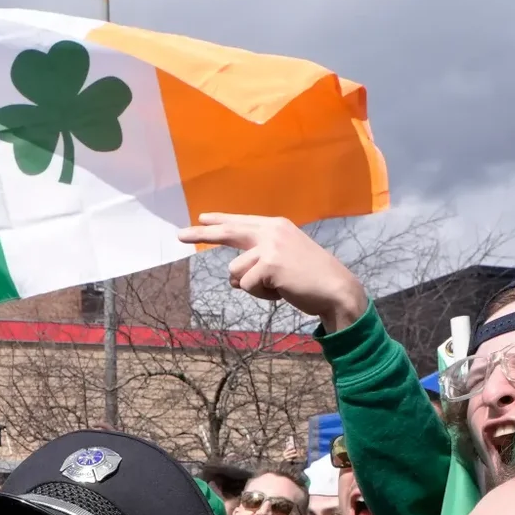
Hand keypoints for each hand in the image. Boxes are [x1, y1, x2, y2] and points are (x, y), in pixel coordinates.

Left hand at [179, 213, 368, 332]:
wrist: (335, 289)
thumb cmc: (310, 278)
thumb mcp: (285, 258)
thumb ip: (261, 257)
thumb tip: (234, 275)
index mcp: (276, 226)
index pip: (240, 222)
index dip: (218, 221)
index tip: (201, 218)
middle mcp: (271, 231)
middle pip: (227, 232)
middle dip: (201, 234)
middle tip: (178, 234)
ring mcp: (270, 246)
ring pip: (235, 272)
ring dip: (251, 287)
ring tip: (276, 286)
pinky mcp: (270, 264)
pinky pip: (247, 286)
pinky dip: (261, 295)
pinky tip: (281, 292)